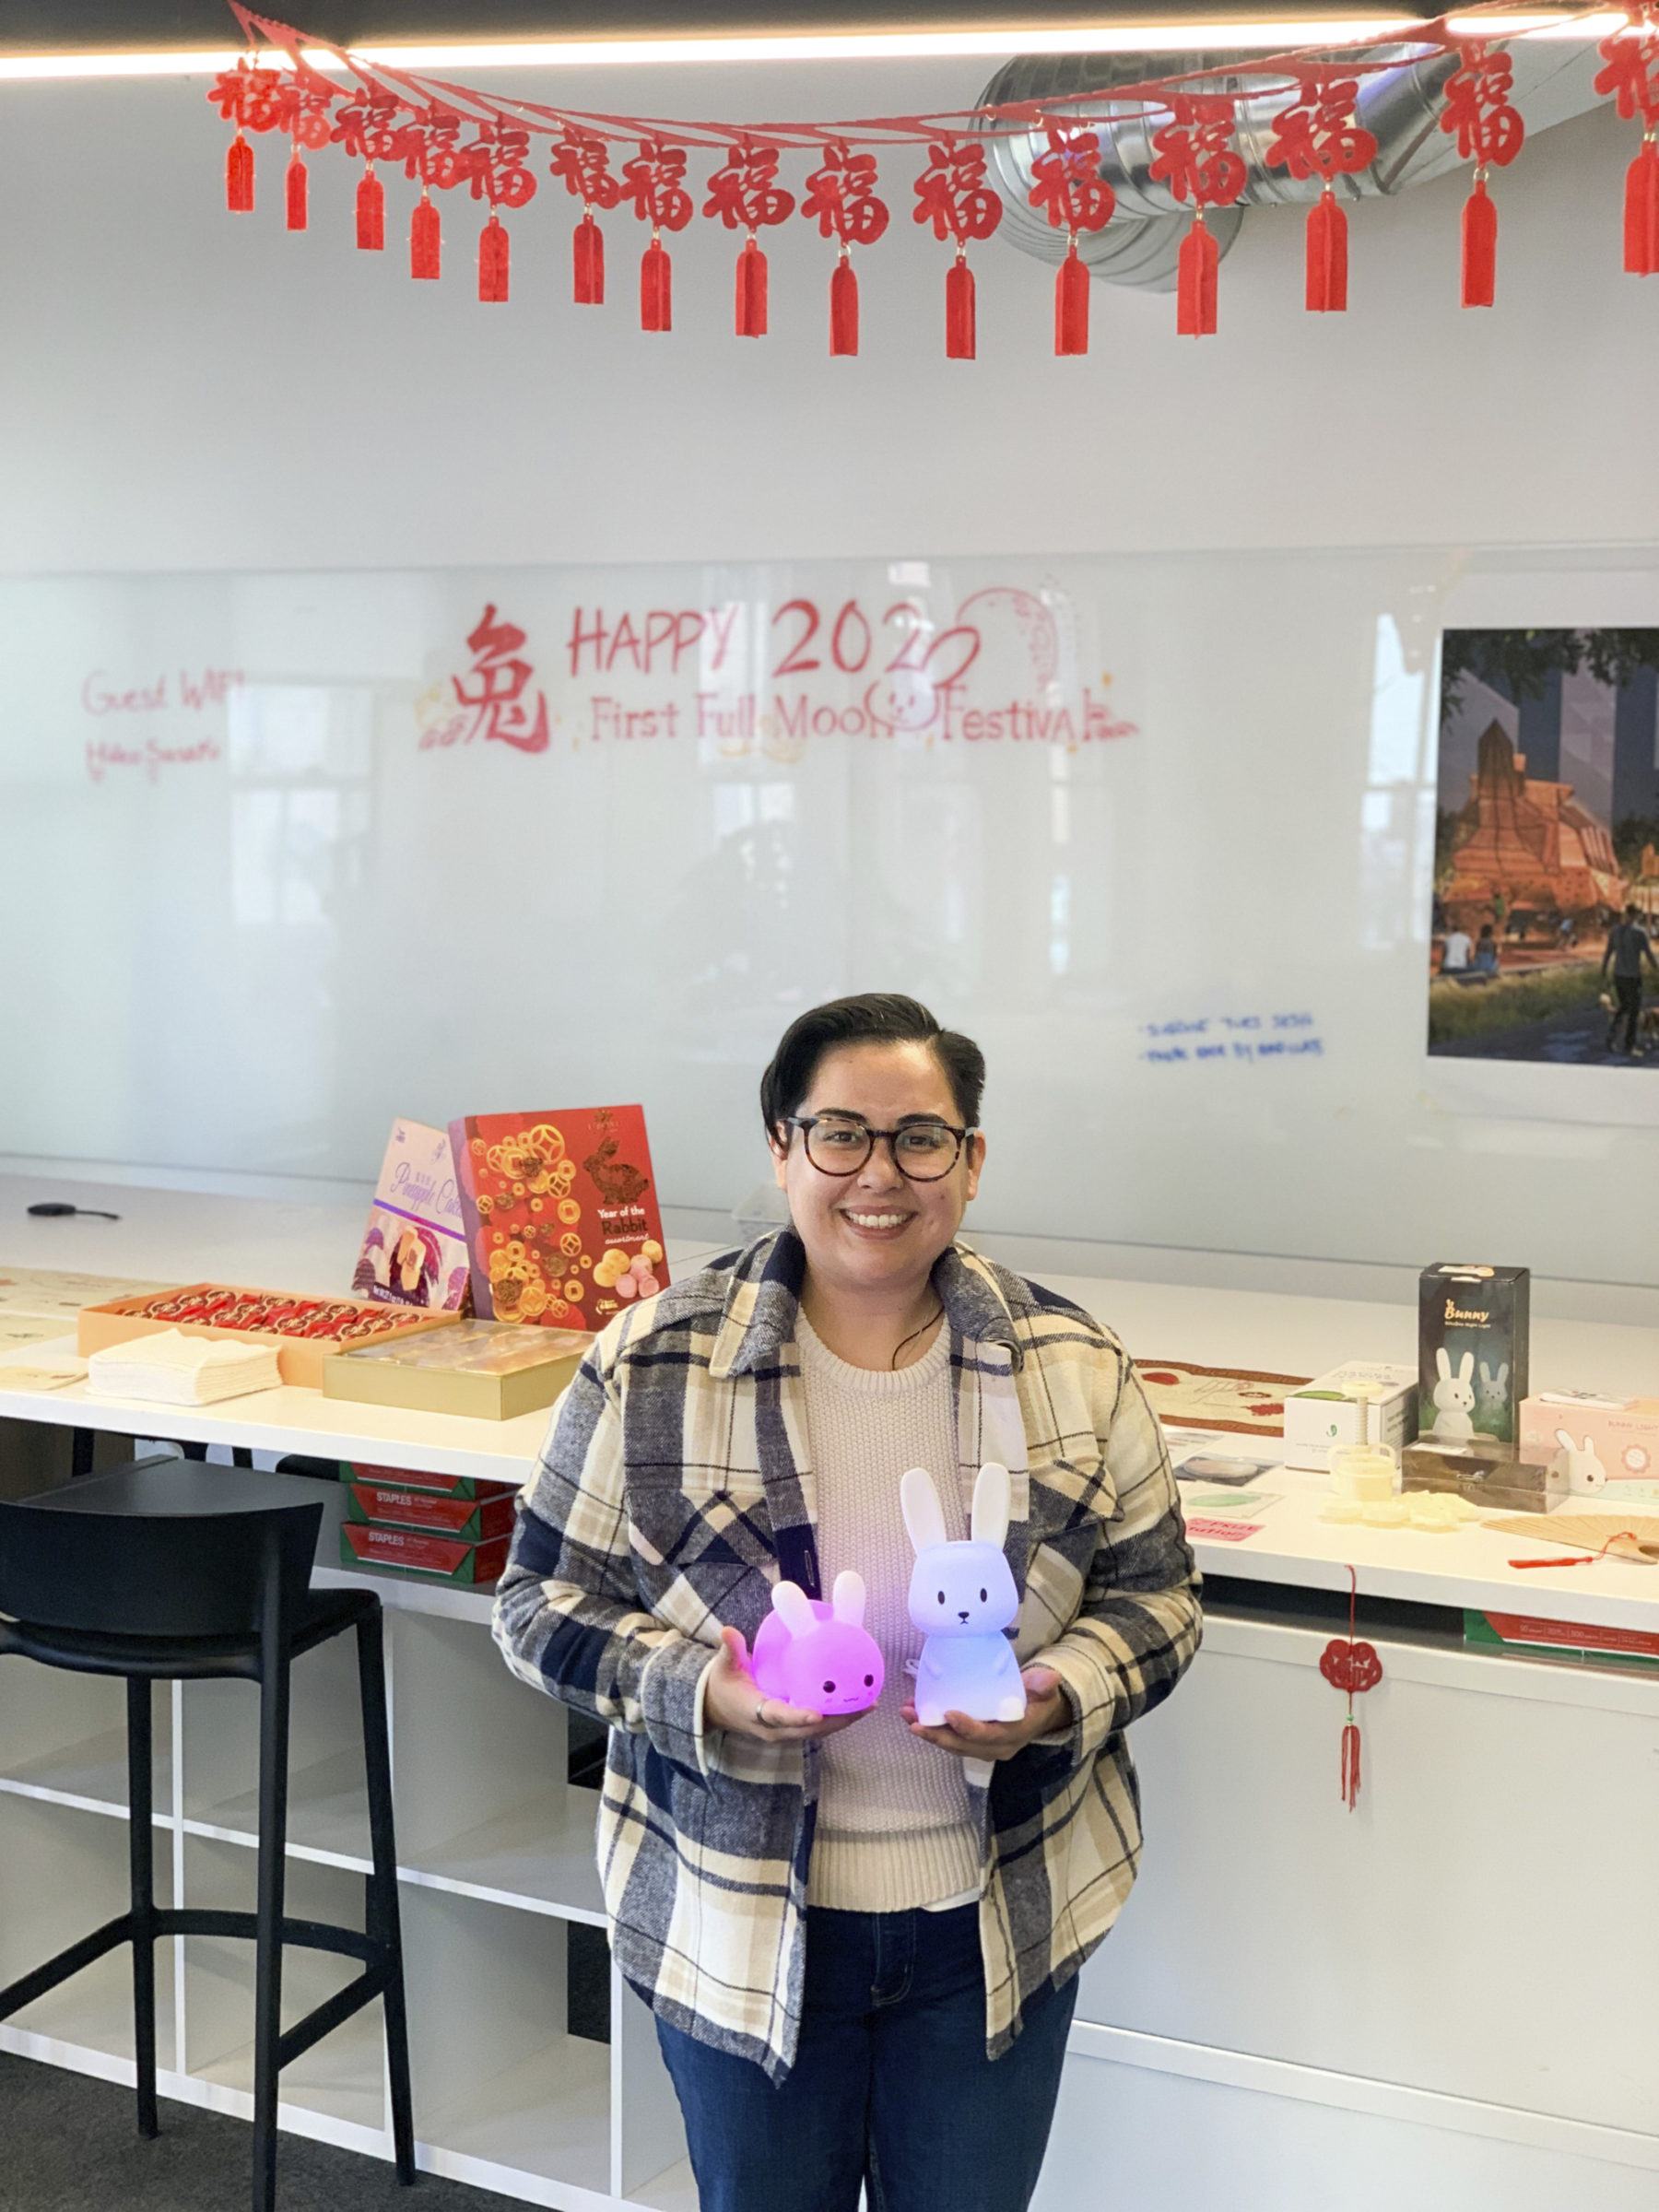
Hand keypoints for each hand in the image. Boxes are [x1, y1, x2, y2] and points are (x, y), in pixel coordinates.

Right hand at [703, 1626, 865, 1742]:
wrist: (717, 1708)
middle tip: (863, 1704)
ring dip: (842, 1720)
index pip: (778, 1716)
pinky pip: (816, 1726)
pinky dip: (835, 1717)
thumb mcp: (723, 1666)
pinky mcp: (791, 1729)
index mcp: (756, 1713)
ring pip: (817, 1731)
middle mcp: (773, 1728)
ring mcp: (784, 1732)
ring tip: (868, 1704)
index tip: (817, 1713)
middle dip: (837, 1720)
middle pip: (809, 1729)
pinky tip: (854, 1702)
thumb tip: (728, 1630)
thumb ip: (730, 1649)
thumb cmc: (723, 1685)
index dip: (798, 1716)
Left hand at [902, 1666, 1069, 1762]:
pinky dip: (932, 1729)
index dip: (968, 1728)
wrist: (1040, 1714)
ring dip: (928, 1733)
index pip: (988, 1735)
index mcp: (1013, 1734)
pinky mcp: (973, 1744)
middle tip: (913, 1721)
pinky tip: (914, 1713)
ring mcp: (983, 1748)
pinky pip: (950, 1740)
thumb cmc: (1039, 1698)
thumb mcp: (1045, 1689)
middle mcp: (996, 1747)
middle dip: (936, 1735)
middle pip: (963, 1745)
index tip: (949, 1713)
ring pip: (952, 1745)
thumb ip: (1043, 1683)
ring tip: (906, 1715)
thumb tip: (1049, 1677)